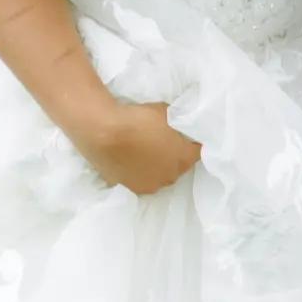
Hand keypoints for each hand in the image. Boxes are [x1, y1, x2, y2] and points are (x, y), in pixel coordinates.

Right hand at [82, 98, 201, 195]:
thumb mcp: (166, 112)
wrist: (104, 131)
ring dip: (156, 166)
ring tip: (145, 151)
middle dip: (175, 155)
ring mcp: (149, 185)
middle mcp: (170, 177)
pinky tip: (131, 159)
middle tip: (164, 141)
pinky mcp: (129, 188)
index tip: (186, 135)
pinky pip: (140, 179)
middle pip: (178, 166)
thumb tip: (180, 127)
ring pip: (159, 175)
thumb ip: (178, 124)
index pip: (197, 152)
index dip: (192, 142)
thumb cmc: (139, 118)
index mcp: (183, 159)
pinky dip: (138, 171)